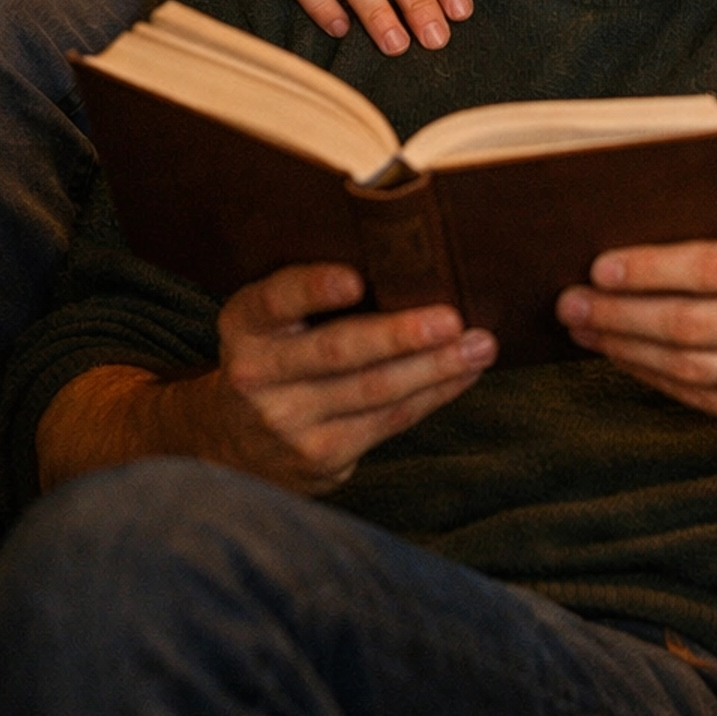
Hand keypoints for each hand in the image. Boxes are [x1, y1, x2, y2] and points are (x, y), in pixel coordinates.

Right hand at [204, 261, 496, 493]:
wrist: (237, 442)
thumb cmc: (278, 355)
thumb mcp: (271, 322)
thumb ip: (312, 295)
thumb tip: (408, 258)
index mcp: (244, 325)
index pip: (274, 301)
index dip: (313, 289)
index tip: (355, 280)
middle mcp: (256, 375)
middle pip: (337, 351)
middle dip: (400, 335)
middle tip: (452, 318)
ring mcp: (287, 422)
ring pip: (374, 391)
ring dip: (435, 367)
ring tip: (479, 345)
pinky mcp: (320, 458)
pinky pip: (389, 421)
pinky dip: (433, 395)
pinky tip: (464, 375)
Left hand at [556, 194, 716, 443]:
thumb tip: (656, 212)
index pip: (709, 267)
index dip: (647, 269)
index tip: (597, 267)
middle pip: (688, 324)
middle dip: (619, 314)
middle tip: (569, 304)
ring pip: (688, 368)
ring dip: (626, 350)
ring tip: (586, 331)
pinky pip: (701, 400)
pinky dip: (654, 379)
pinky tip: (625, 359)